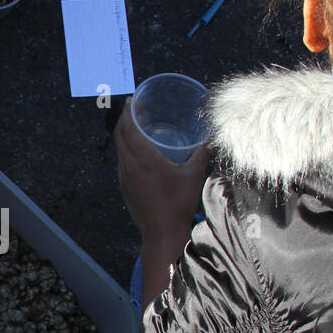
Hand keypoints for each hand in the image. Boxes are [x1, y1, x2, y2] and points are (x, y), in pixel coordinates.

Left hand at [116, 98, 210, 238]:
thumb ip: (202, 154)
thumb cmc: (178, 203)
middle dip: (125, 119)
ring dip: (124, 135)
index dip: (128, 112)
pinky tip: (137, 152)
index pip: (128, 128)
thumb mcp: (194, 176)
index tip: (132, 100)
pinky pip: (122, 162)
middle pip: (120, 135)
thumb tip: (212, 138)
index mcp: (144, 158)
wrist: (162, 233)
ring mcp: (124, 177)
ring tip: (136, 127)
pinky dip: (126, 150)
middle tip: (134, 109)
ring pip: (119, 149)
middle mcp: (129, 165)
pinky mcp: (124, 188)